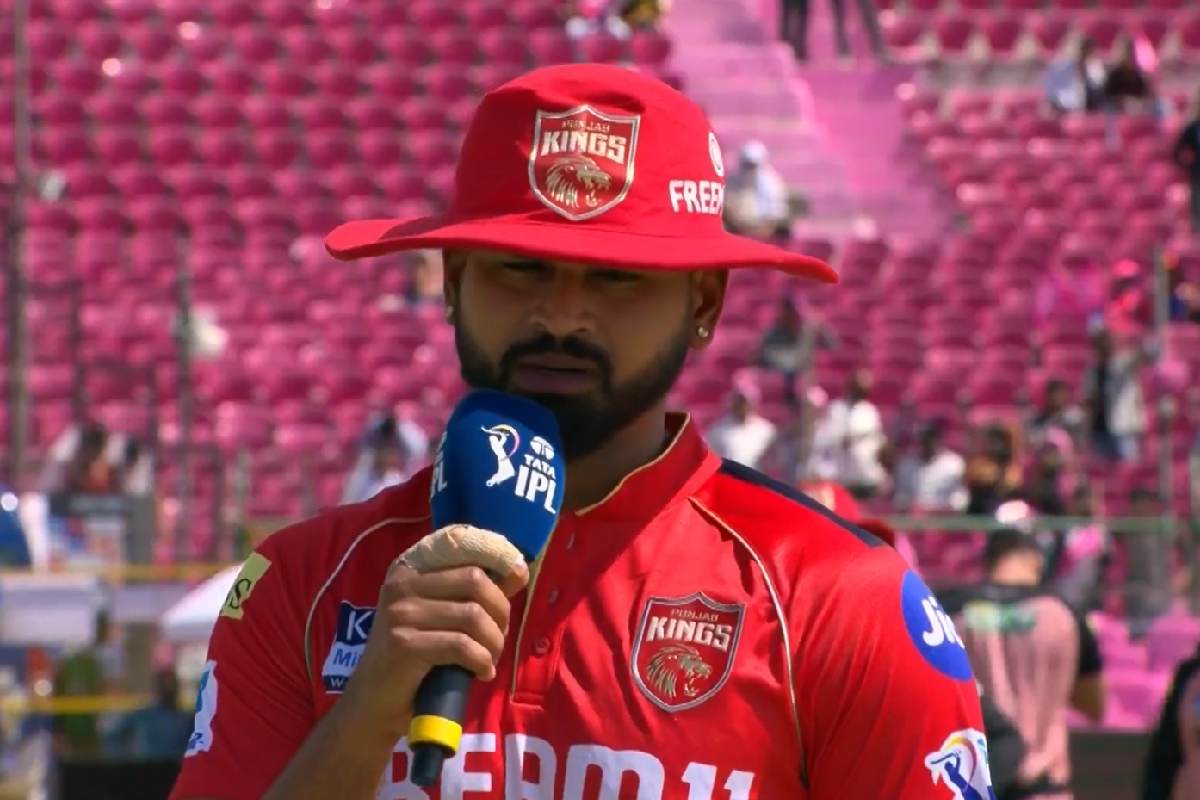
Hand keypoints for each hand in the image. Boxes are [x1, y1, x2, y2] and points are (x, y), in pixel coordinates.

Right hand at [339, 561, 528, 738]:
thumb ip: (474, 593)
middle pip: (475, 580)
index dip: (497, 554)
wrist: (374, 702)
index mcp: (410, 568)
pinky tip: (482, 673)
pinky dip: (481, 661)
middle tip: (498, 638)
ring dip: (493, 642)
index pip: (460, 544)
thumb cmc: (414, 658)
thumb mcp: (442, 616)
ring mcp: (401, 613)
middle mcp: (402, 583)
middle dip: (500, 611)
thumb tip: (518, 572)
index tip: (519, 575)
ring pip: (473, 615)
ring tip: (489, 659)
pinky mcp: (404, 644)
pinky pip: (462, 646)